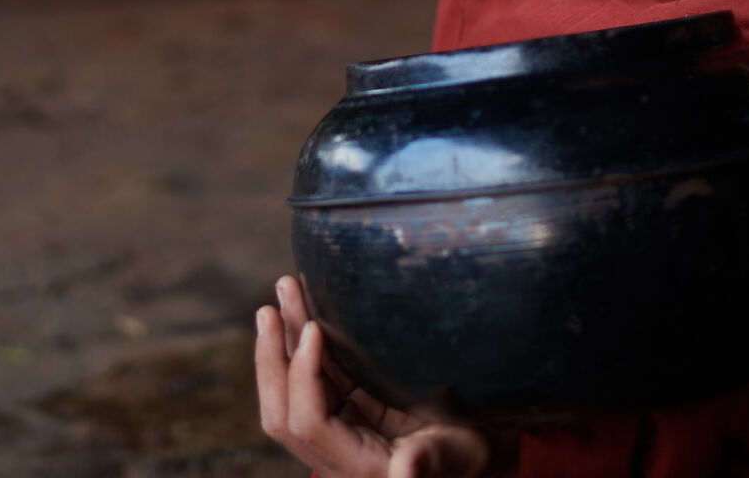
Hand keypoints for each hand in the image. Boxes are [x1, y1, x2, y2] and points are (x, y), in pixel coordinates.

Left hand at [253, 275, 499, 477]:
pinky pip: (315, 373)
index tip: (314, 331)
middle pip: (284, 410)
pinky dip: (304, 340)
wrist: (478, 448)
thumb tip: (407, 473)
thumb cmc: (473, 452)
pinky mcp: (346, 408)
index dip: (303, 378)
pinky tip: (302, 304)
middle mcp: (339, 451)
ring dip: (285, 339)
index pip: (310, 423)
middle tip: (270, 307)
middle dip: (274, 358)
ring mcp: (338, 428)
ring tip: (285, 290)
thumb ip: (428, 463)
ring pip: (293, 386)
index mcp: (360, 467)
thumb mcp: (457, 454)